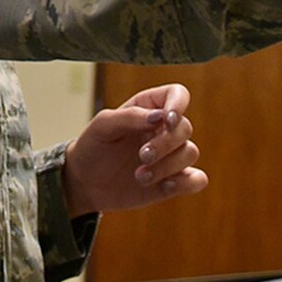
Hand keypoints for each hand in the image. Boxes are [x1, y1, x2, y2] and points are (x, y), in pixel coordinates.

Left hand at [61, 83, 205, 216]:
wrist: (84, 183)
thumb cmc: (92, 147)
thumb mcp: (102, 126)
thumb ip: (130, 116)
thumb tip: (160, 117)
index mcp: (150, 108)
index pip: (178, 95)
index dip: (178, 104)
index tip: (166, 121)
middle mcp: (165, 130)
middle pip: (185, 128)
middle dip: (165, 143)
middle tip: (142, 156)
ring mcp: (171, 156)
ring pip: (190, 153)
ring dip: (167, 166)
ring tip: (140, 176)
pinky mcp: (174, 181)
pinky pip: (197, 179)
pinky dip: (187, 183)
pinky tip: (163, 186)